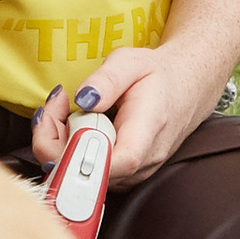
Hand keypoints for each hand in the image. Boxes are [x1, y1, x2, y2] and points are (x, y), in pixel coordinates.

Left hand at [26, 0, 239, 189]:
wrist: (185, 87)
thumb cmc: (157, 75)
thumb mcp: (131, 62)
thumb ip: (106, 79)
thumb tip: (83, 99)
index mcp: (147, 132)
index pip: (114, 163)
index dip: (78, 156)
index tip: (59, 124)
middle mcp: (142, 162)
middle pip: (87, 171)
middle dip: (55, 140)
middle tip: (55, 104)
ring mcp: (133, 174)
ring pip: (82, 174)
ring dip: (60, 144)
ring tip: (66, 109)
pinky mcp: (123, 176)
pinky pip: (88, 172)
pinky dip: (70, 150)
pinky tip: (74, 125)